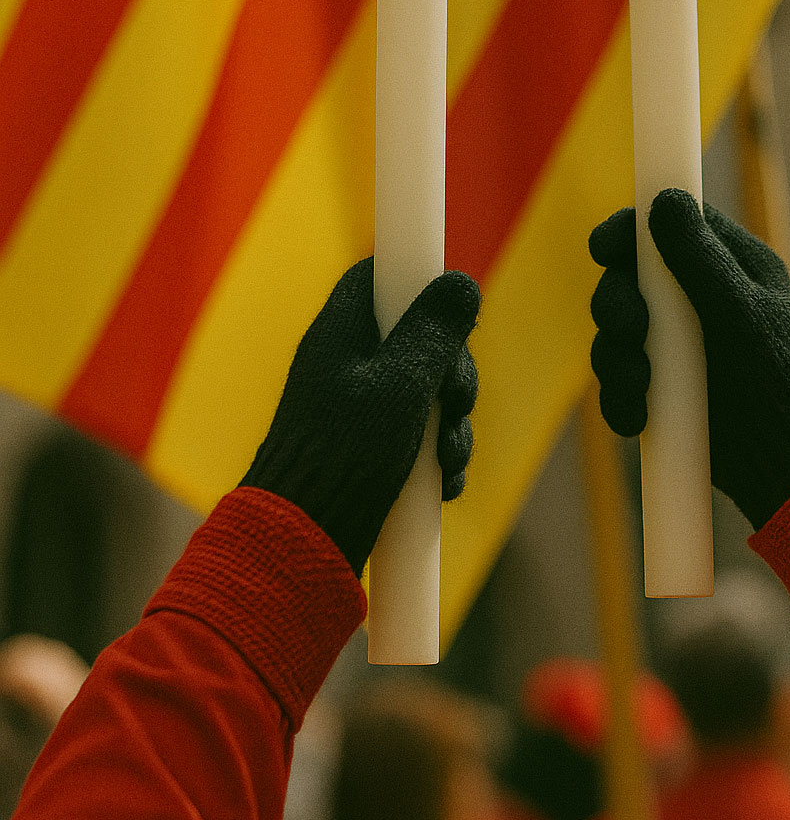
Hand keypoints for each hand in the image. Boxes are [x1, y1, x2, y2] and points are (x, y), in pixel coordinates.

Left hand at [241, 257, 479, 574]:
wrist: (299, 542)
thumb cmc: (344, 454)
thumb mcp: (401, 382)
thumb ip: (434, 330)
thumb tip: (460, 281)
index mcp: (342, 330)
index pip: (382, 277)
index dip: (423, 288)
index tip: (453, 318)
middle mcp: (349, 362)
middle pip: (421, 339)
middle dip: (454, 374)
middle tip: (458, 402)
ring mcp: (358, 408)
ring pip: (428, 394)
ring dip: (452, 426)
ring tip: (448, 462)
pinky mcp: (370, 451)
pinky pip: (420, 437)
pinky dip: (438, 457)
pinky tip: (444, 486)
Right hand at [589, 190, 789, 529]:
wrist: (789, 464)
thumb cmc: (781, 379)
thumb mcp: (741, 311)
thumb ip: (700, 258)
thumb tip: (664, 198)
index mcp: (725, 265)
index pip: (664, 228)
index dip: (627, 231)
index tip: (605, 247)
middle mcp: (693, 300)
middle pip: (626, 280)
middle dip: (617, 303)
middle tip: (630, 328)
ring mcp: (674, 347)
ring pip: (613, 333)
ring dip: (615, 358)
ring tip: (640, 385)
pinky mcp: (658, 390)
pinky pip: (616, 383)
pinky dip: (619, 399)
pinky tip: (638, 418)